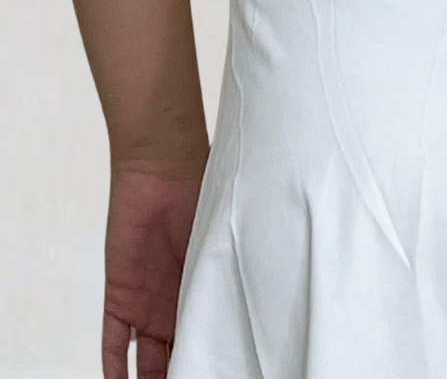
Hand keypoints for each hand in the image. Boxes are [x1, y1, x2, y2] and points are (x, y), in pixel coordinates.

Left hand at [102, 158, 206, 377]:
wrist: (164, 170)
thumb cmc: (201, 194)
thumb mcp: (222, 244)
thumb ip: (227, 282)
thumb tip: (249, 325)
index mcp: (203, 295)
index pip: (206, 343)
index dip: (211, 363)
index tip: (223, 372)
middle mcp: (175, 307)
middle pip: (177, 361)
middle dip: (184, 375)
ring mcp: (147, 307)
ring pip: (147, 364)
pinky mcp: (121, 299)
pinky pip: (114, 345)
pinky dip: (114, 372)